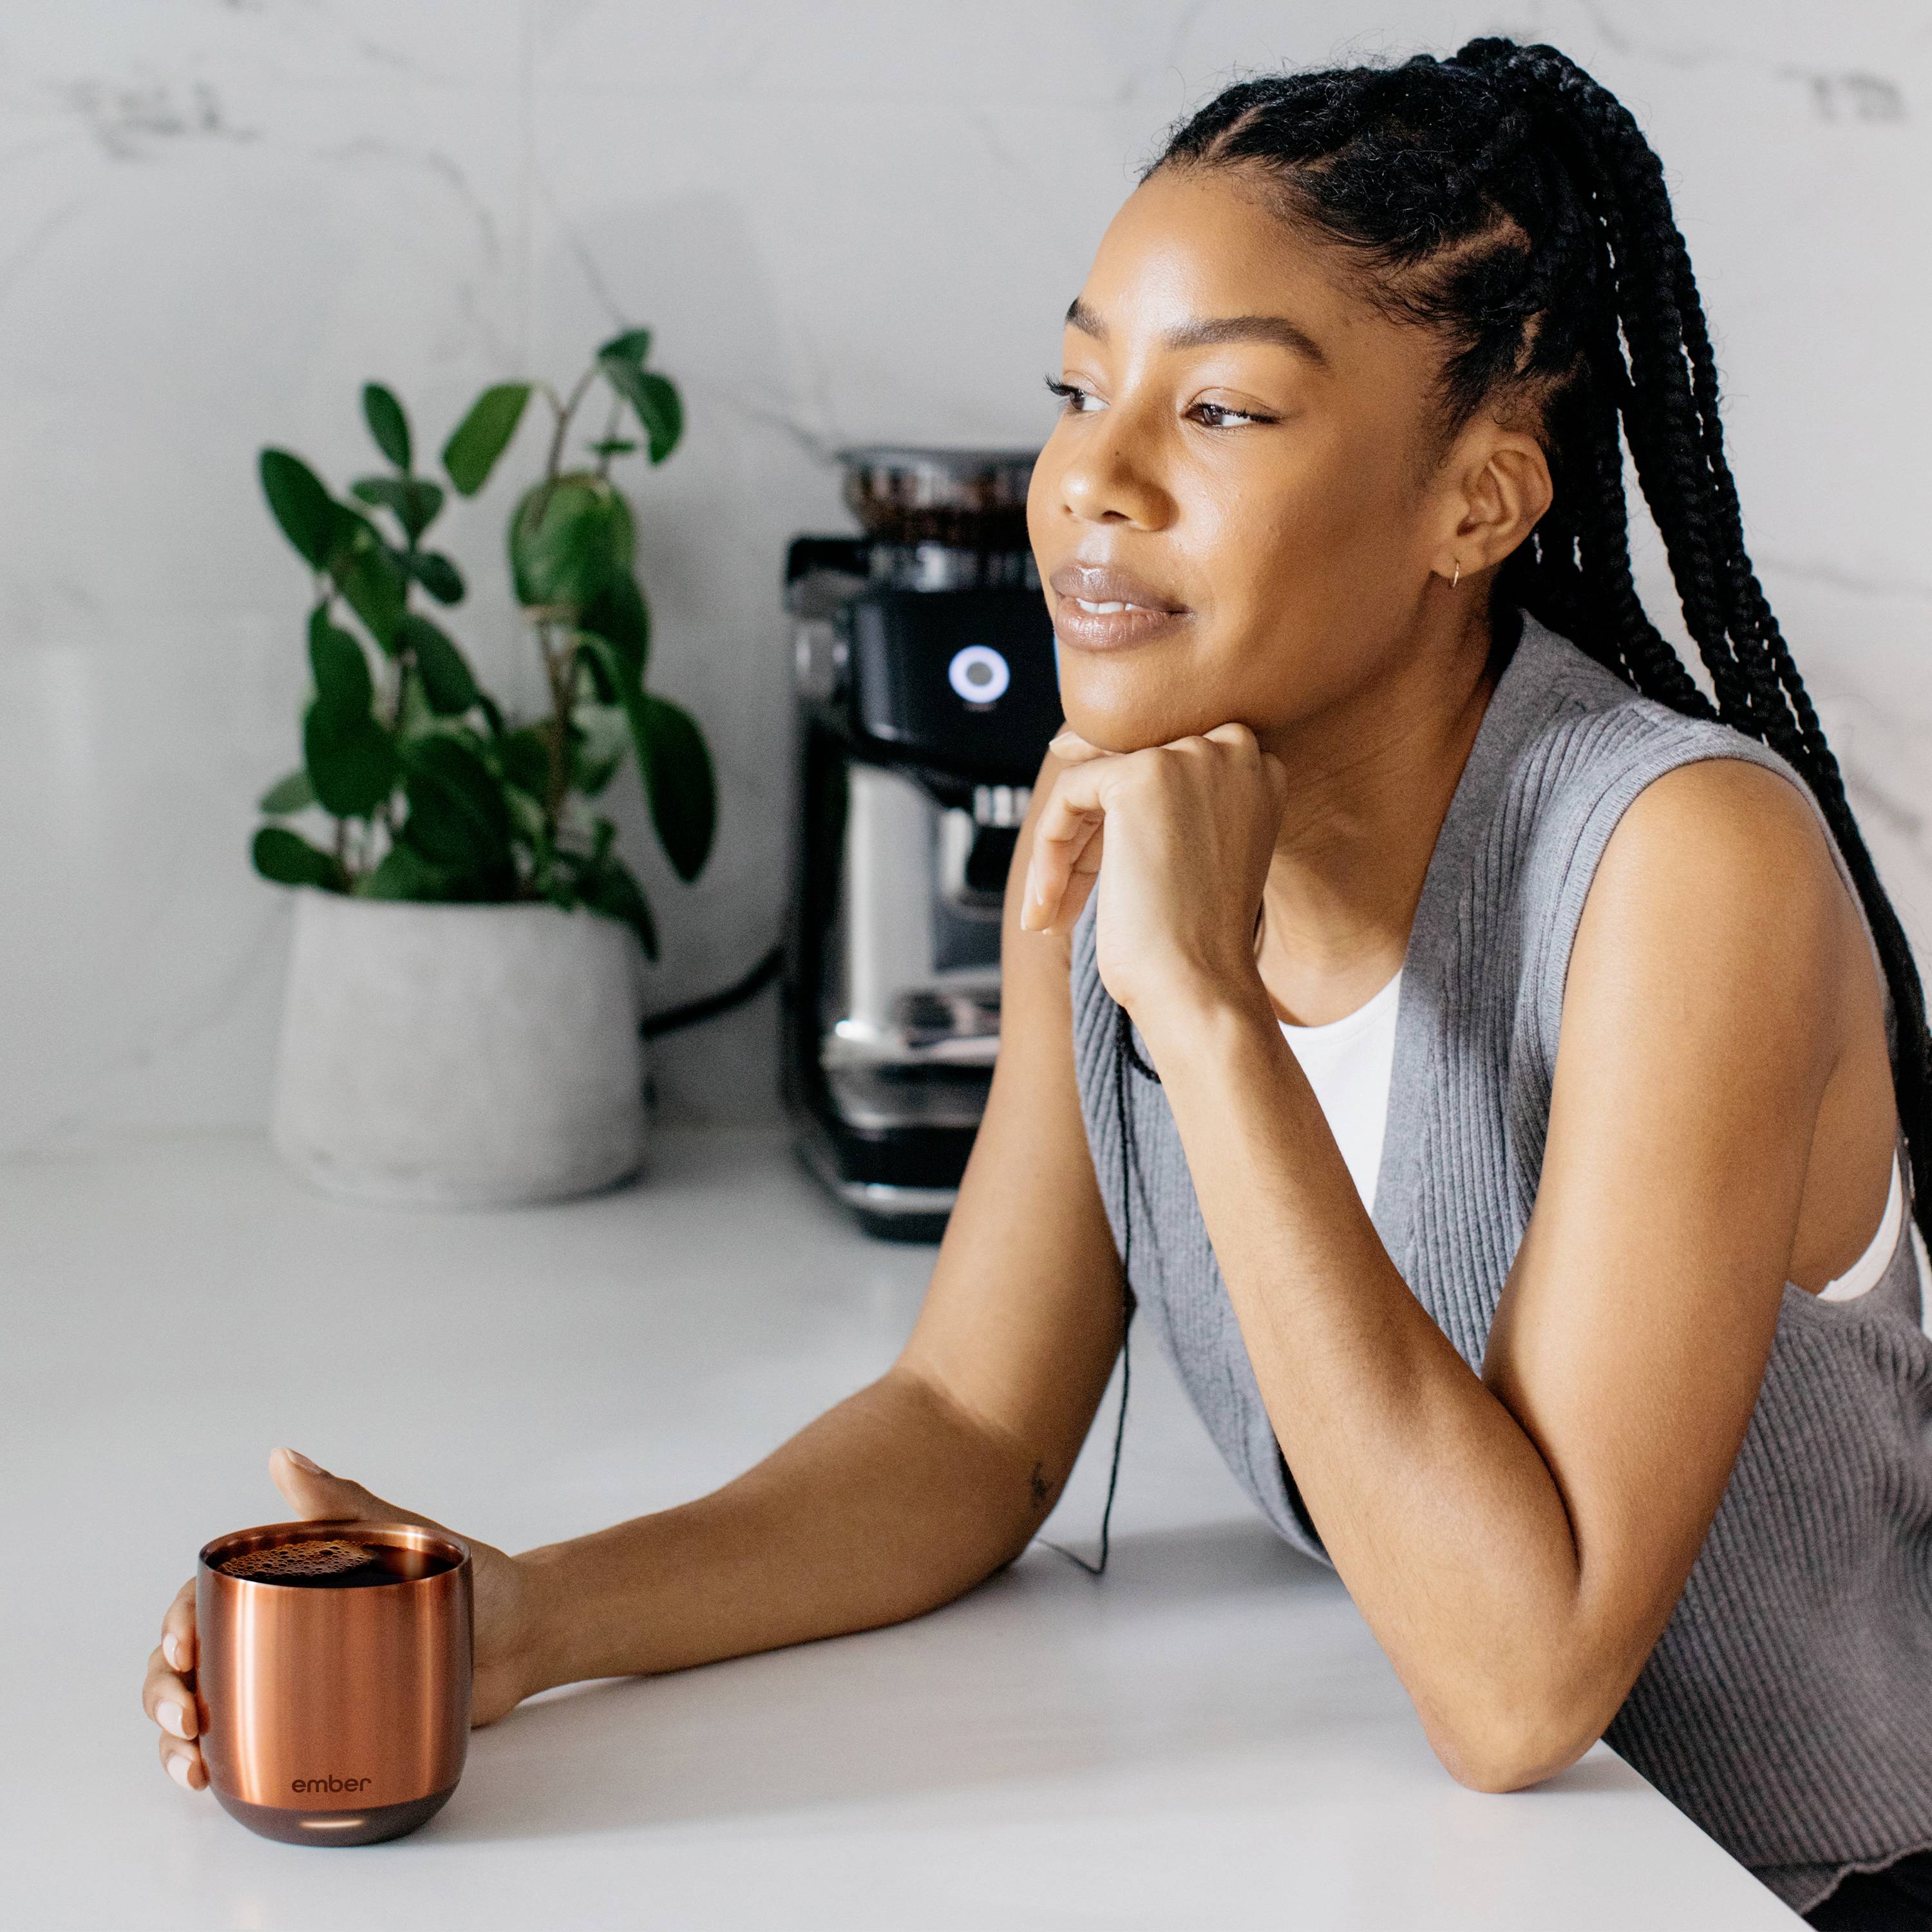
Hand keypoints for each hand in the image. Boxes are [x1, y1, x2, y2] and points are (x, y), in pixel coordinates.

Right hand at [142, 1447, 535, 1796]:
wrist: (523, 1636)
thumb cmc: (468, 1575)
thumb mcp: (407, 1537)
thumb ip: (346, 1506)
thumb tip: (282, 1457)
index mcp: (295, 1583)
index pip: (211, 1598)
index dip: (179, 1622)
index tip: (180, 1645)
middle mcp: (287, 1632)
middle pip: (198, 1661)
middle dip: (166, 1689)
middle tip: (185, 1716)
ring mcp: (301, 1684)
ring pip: (213, 1710)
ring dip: (178, 1741)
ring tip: (191, 1766)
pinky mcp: (326, 1729)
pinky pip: (260, 1749)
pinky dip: (223, 1768)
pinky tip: (211, 1785)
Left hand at [1020, 723, 1287, 1022]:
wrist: (1200, 986)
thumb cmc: (1192, 943)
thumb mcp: (1182, 854)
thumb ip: (1149, 798)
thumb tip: (1065, 739)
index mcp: (1258, 771)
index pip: (1163, 763)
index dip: (1114, 813)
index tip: (1083, 859)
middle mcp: (1234, 751)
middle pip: (1124, 770)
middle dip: (1086, 837)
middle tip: (1060, 901)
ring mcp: (1190, 757)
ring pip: (1092, 784)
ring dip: (1061, 852)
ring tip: (1047, 912)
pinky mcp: (1143, 774)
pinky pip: (1068, 795)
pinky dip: (1049, 852)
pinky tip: (1048, 908)